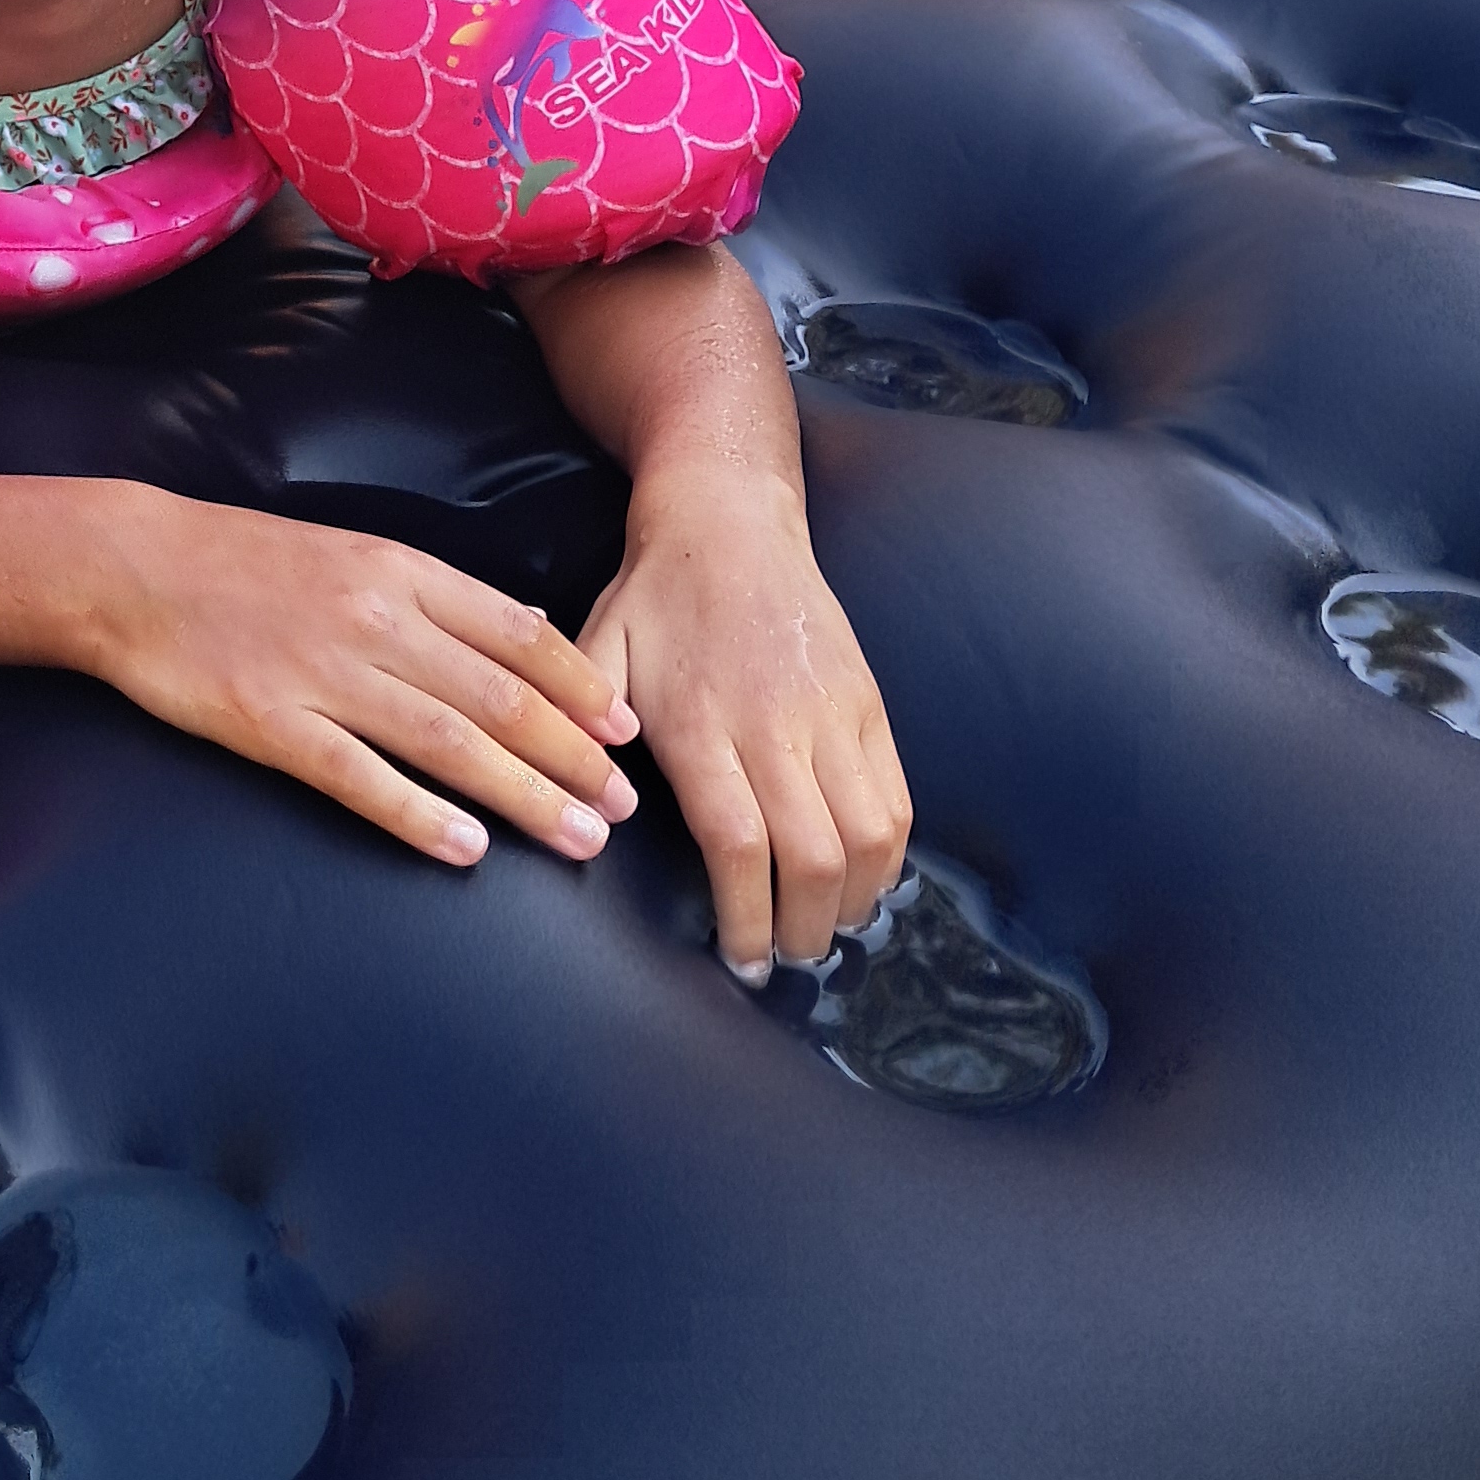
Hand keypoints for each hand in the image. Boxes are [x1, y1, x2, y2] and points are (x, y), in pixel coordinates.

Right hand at [82, 485, 641, 867]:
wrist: (133, 567)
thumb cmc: (244, 562)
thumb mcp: (352, 551)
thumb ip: (435, 595)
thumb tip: (522, 626)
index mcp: (398, 570)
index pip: (517, 631)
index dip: (579, 685)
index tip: (626, 731)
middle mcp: (374, 619)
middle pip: (498, 694)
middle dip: (572, 755)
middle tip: (623, 806)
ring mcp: (322, 673)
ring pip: (447, 741)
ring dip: (522, 794)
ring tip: (576, 836)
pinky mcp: (271, 723)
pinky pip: (359, 778)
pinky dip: (419, 814)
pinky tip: (466, 849)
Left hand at [577, 453, 911, 982]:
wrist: (729, 518)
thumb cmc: (654, 595)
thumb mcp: (597, 650)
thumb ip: (583, 730)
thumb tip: (586, 815)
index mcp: (702, 721)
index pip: (739, 845)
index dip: (745, 919)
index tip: (737, 960)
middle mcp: (776, 724)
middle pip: (813, 857)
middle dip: (801, 930)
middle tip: (779, 959)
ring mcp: (834, 714)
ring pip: (869, 837)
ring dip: (852, 902)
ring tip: (821, 929)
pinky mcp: (869, 703)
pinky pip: (897, 799)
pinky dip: (888, 856)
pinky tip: (860, 881)